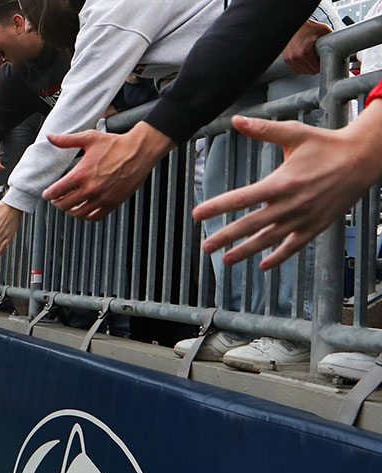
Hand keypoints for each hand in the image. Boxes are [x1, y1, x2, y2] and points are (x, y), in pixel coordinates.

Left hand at [41, 121, 172, 220]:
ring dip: (70, 210)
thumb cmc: (115, 144)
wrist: (139, 151)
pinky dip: (86, 215)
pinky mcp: (113, 203)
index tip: (46, 194)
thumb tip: (51, 137)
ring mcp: (102, 198)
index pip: (56, 191)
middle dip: (57, 202)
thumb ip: (66, 140)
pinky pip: (95, 216)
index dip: (48, 194)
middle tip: (56, 199)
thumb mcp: (88, 138)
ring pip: (78, 213)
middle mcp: (90, 189)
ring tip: (68, 205)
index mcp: (81, 174)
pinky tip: (84, 209)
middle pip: (64, 205)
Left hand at [193, 113, 380, 269]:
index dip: (217, 207)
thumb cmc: (326, 144)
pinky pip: (294, 245)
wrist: (363, 160)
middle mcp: (291, 204)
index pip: (242, 198)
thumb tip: (236, 120)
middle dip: (226, 236)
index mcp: (281, 182)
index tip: (197, 214)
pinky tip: (263, 265)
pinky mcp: (317, 225)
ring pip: (270, 239)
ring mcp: (304, 218)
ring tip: (225, 260)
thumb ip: (263, 130)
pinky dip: (279, 256)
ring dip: (246, 251)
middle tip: (205, 246)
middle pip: (251, 224)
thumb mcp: (294, 134)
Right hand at [282, 19, 331, 74]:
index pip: (316, 69)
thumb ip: (332, 38)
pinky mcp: (286, 59)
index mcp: (304, 52)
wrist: (293, 24)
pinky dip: (301, 67)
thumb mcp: (323, 30)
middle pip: (310, 71)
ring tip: (313, 60)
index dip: (323, 66)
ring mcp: (289, 59)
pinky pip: (296, 69)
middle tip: (320, 60)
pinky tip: (306, 61)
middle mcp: (295, 57)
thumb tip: (344, 43)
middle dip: (316, 67)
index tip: (325, 62)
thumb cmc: (307, 26)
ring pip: (303, 72)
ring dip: (308, 68)